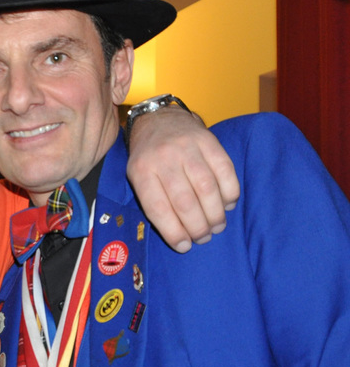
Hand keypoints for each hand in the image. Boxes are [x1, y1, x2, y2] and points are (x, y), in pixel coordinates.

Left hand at [126, 107, 239, 252]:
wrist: (159, 120)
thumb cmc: (149, 158)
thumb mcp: (138, 177)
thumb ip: (153, 202)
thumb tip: (180, 236)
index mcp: (141, 170)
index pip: (157, 208)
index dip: (173, 232)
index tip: (184, 246)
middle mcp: (163, 158)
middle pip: (184, 201)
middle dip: (197, 227)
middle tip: (203, 238)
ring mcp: (187, 147)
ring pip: (206, 188)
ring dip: (215, 214)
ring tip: (216, 227)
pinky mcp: (209, 140)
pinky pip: (225, 171)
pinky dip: (230, 193)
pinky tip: (226, 205)